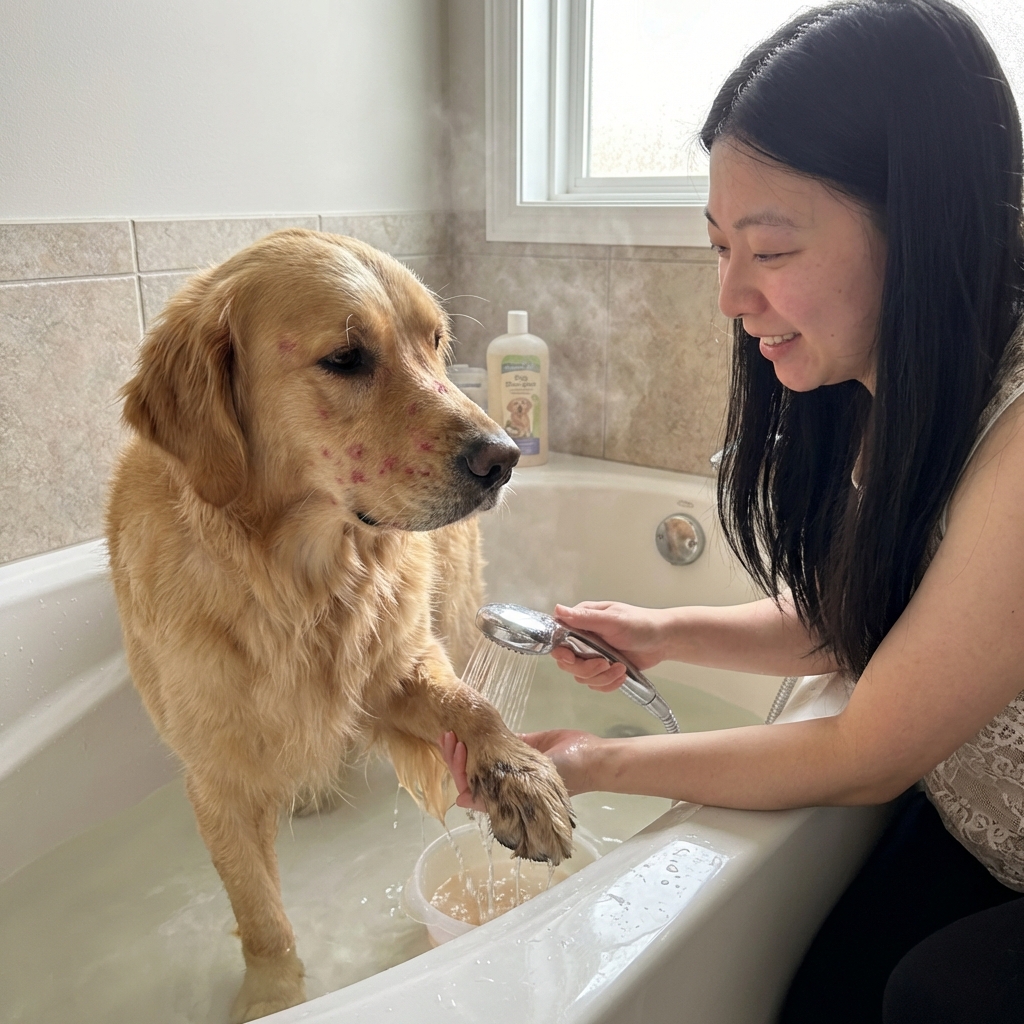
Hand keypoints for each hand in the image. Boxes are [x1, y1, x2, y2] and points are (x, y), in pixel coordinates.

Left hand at [440, 729, 601, 806]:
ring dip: (467, 742)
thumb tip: (460, 800)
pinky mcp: (520, 746)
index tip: (457, 748)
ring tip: (455, 726)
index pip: (471, 786)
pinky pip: (497, 741)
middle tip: (449, 733)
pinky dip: (484, 734)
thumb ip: (495, 794)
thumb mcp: (532, 786)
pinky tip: (472, 722)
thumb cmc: (566, 775)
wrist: (590, 756)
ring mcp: (510, 763)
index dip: (459, 769)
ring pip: (480, 754)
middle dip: (456, 754)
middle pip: (471, 769)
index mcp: (505, 795)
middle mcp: (504, 780)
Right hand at [550, 601, 666, 690]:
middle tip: (604, 664)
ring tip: (620, 668)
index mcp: (582, 621)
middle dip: (586, 668)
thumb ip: (585, 618)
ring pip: (581, 676)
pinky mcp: (603, 669)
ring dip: (601, 677)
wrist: (663, 640)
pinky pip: (595, 684)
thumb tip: (558, 609)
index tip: (572, 658)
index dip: (561, 652)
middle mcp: (583, 639)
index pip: (558, 638)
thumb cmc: (641, 624)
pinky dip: (608, 684)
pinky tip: (621, 675)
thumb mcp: (612, 619)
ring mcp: (593, 655)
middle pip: (567, 663)